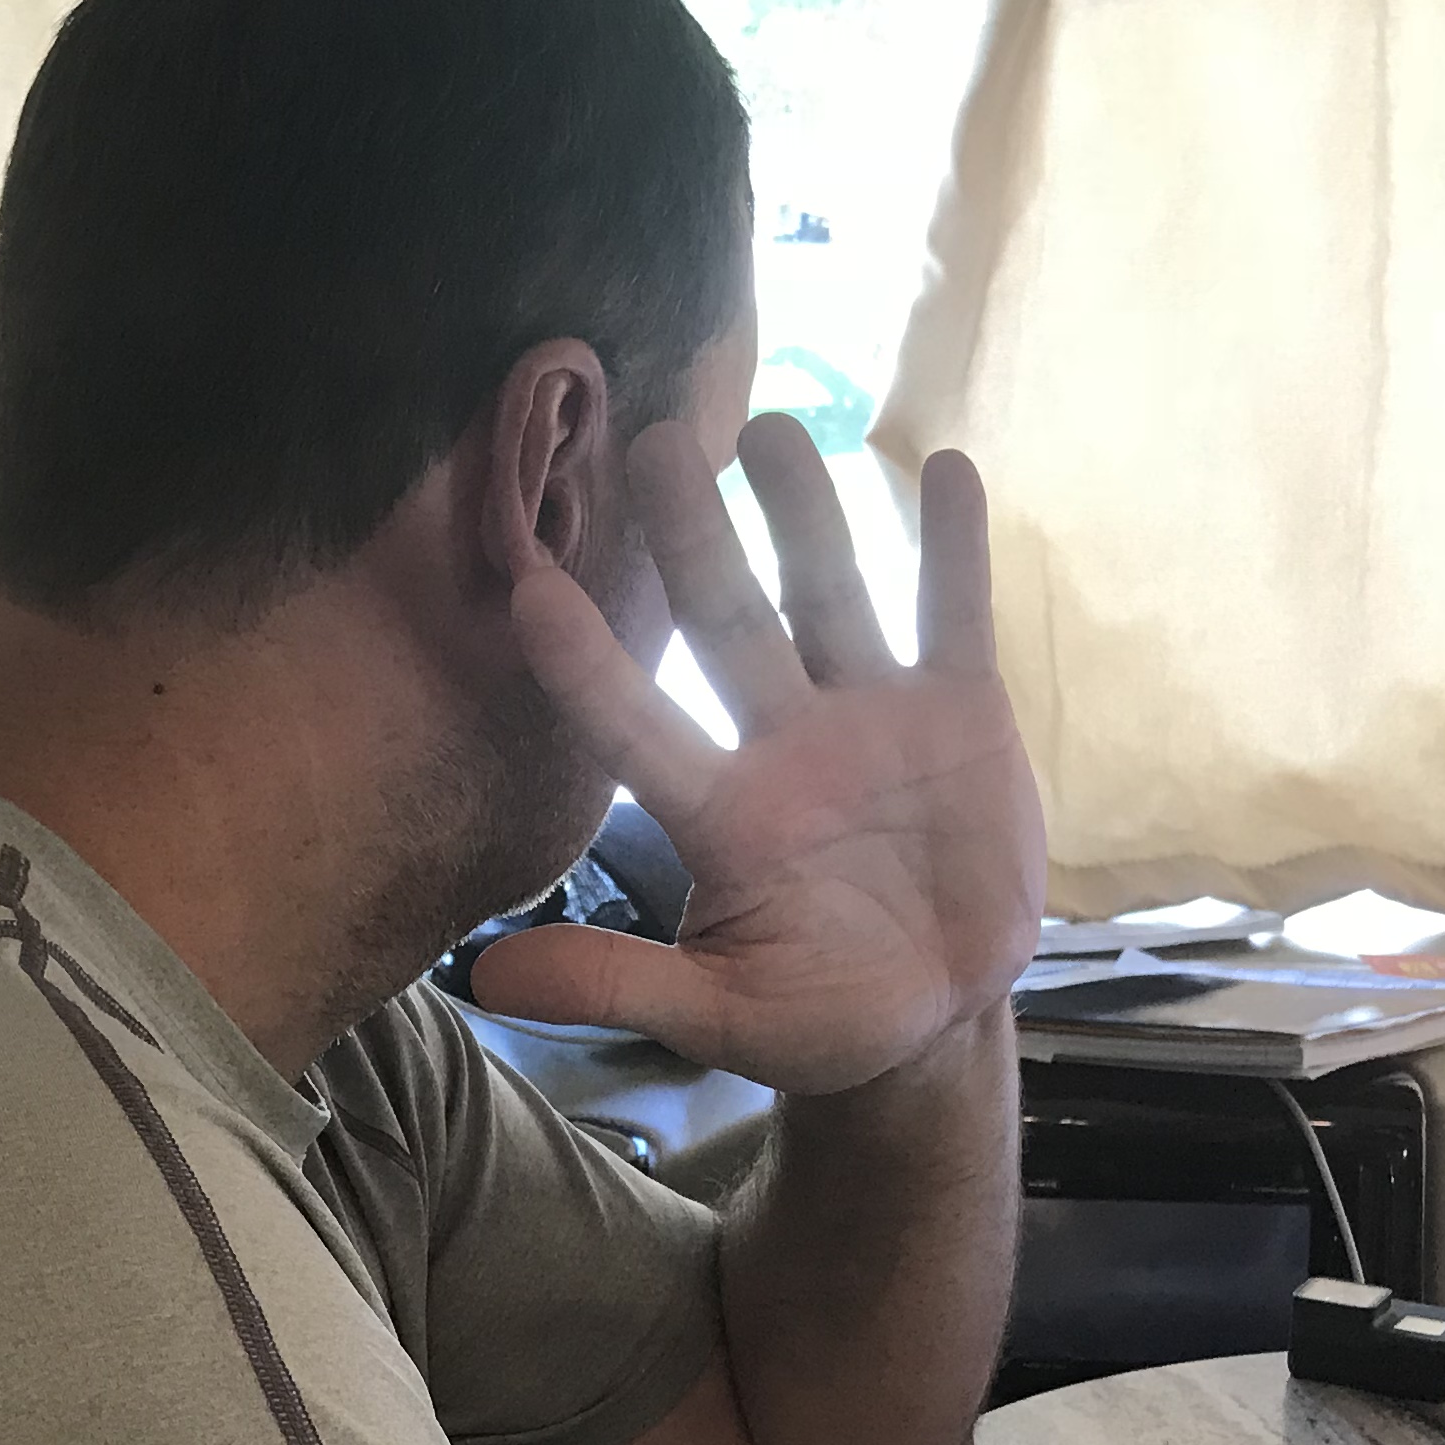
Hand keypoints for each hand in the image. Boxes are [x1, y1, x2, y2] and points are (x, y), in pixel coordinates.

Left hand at [473, 415, 1047, 1096]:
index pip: (636, 725)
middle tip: (654, 440)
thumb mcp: (720, 1016)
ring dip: (806, 513)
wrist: (934, 1016)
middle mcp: (783, 742)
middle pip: (729, 622)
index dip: (587, 666)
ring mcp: (871, 715)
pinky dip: (954, 546)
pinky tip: (949, 469)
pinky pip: (953, 615)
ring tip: (774, 428)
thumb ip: (619, 985)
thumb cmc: (816, 1014)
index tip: (530, 590)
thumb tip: (485, 981)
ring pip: (831, 594)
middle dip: (694, 536)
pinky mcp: (959, 711)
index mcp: (721, 814)